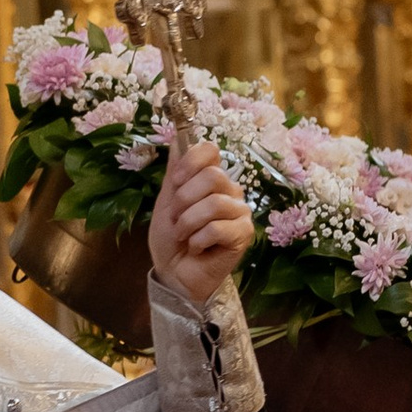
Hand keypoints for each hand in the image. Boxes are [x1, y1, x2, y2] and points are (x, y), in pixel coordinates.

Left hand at [148, 141, 252, 308]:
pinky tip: (197, 248)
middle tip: (176, 220)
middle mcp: (230, 191)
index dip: (191, 162)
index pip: (210, 150)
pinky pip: (218, 228)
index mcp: (211, 179)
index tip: (175, 182)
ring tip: (183, 236)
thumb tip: (177, 138)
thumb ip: (175, 172)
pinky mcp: (245, 234)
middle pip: (213, 176)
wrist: (174, 273)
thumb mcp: (166, 202)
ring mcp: (240, 212)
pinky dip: (198, 240)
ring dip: (188, 223)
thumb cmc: (171, 239)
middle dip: (184, 200)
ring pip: (214, 204)